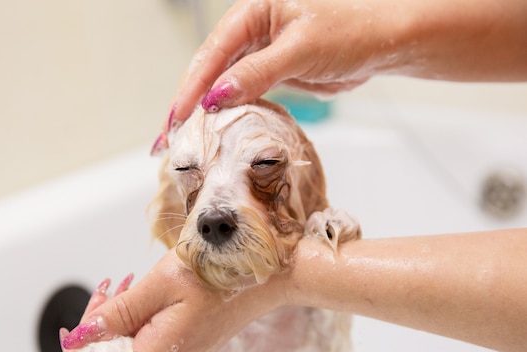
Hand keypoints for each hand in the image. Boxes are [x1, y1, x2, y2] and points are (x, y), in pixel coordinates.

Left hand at [61, 249, 285, 351]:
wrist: (265, 272)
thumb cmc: (220, 271)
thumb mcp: (162, 282)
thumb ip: (120, 311)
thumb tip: (83, 335)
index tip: (77, 331)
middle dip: (98, 331)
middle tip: (105, 290)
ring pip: (130, 351)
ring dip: (116, 321)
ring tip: (122, 284)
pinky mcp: (186, 342)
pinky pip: (148, 340)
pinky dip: (135, 319)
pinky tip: (142, 291)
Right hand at [165, 0, 399, 126]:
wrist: (381, 43)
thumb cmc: (350, 31)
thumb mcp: (300, 49)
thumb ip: (257, 72)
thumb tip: (216, 96)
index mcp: (251, 12)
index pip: (211, 52)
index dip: (191, 87)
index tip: (177, 118)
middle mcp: (250, 31)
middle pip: (208, 70)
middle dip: (187, 103)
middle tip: (169, 137)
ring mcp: (258, 54)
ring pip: (221, 85)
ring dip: (203, 112)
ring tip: (185, 141)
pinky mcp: (269, 73)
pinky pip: (241, 94)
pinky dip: (227, 114)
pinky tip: (215, 132)